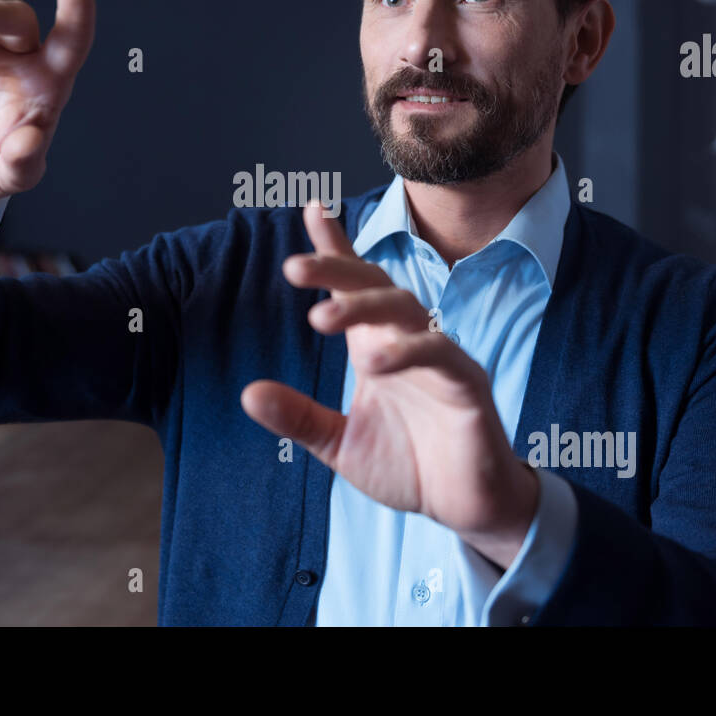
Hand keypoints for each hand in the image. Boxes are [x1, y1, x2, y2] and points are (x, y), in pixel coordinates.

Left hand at [240, 203, 539, 567]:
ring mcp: (440, 359)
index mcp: (376, 346)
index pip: (354, 287)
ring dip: (364, 307)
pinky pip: (441, 354)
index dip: (335, 248)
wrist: (465, 507)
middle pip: (376, 285)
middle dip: (337, 269)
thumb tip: (248, 394)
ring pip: (406, 309)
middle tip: (293, 268)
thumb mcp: (341, 445)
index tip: (311, 210)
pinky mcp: (467, 384)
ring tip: (321, 316)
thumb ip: (299, 419)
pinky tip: (377, 362)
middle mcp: (406, 341)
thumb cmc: (410, 466)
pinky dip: (409, 351)